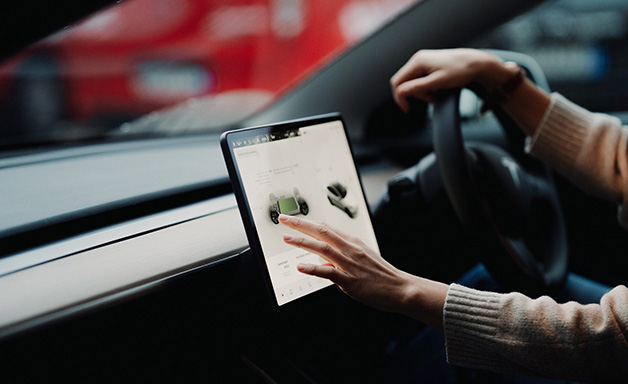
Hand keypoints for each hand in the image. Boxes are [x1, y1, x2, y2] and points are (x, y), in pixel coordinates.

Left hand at [279, 214, 447, 328]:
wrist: (401, 288)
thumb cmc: (382, 275)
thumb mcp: (363, 257)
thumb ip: (343, 254)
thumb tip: (324, 256)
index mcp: (353, 242)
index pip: (326, 228)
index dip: (308, 222)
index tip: (294, 218)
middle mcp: (350, 249)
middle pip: (321, 231)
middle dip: (300, 224)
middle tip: (283, 219)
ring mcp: (349, 264)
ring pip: (322, 248)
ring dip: (302, 242)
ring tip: (287, 238)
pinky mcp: (349, 280)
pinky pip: (328, 272)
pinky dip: (313, 268)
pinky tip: (301, 267)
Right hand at [390, 48, 504, 111]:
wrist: (477, 63)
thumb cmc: (461, 70)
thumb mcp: (437, 82)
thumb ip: (417, 87)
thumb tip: (401, 92)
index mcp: (418, 61)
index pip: (397, 82)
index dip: (399, 97)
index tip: (407, 109)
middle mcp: (418, 59)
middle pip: (405, 82)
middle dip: (415, 95)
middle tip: (431, 100)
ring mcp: (424, 61)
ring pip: (413, 82)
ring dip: (422, 92)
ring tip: (437, 94)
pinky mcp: (429, 64)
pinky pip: (421, 79)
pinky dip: (427, 87)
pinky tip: (437, 89)